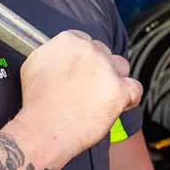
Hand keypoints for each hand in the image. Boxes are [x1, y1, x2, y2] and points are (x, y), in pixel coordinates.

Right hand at [18, 30, 142, 160]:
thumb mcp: (33, 64)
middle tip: (87, 87)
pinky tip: (120, 103)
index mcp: (68, 40)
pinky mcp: (119, 91)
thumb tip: (61, 54)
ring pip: (121, 66)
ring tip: (102, 96)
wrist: (44, 129)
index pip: (85, 40)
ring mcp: (106, 69)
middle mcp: (89, 49)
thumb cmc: (36, 102)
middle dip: (98, 68)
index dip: (84, 58)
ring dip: (114, 78)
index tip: (81, 70)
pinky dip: (129, 97)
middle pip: (104, 52)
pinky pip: (135, 88)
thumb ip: (52, 53)